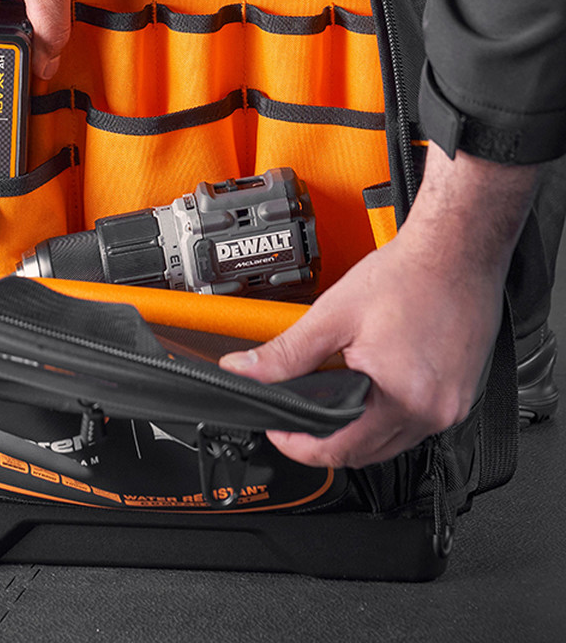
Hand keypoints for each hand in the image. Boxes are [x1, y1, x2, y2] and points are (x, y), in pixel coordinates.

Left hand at [219, 144, 539, 467]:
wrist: (455, 254)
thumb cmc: (406, 277)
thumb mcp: (332, 316)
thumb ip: (286, 353)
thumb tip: (245, 371)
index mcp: (401, 400)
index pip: (341, 451)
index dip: (300, 447)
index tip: (279, 432)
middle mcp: (433, 413)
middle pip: (368, 452)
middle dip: (326, 439)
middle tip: (295, 417)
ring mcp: (452, 408)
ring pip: (393, 440)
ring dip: (358, 428)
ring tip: (330, 397)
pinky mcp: (461, 396)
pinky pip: (416, 422)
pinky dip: (387, 413)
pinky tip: (372, 386)